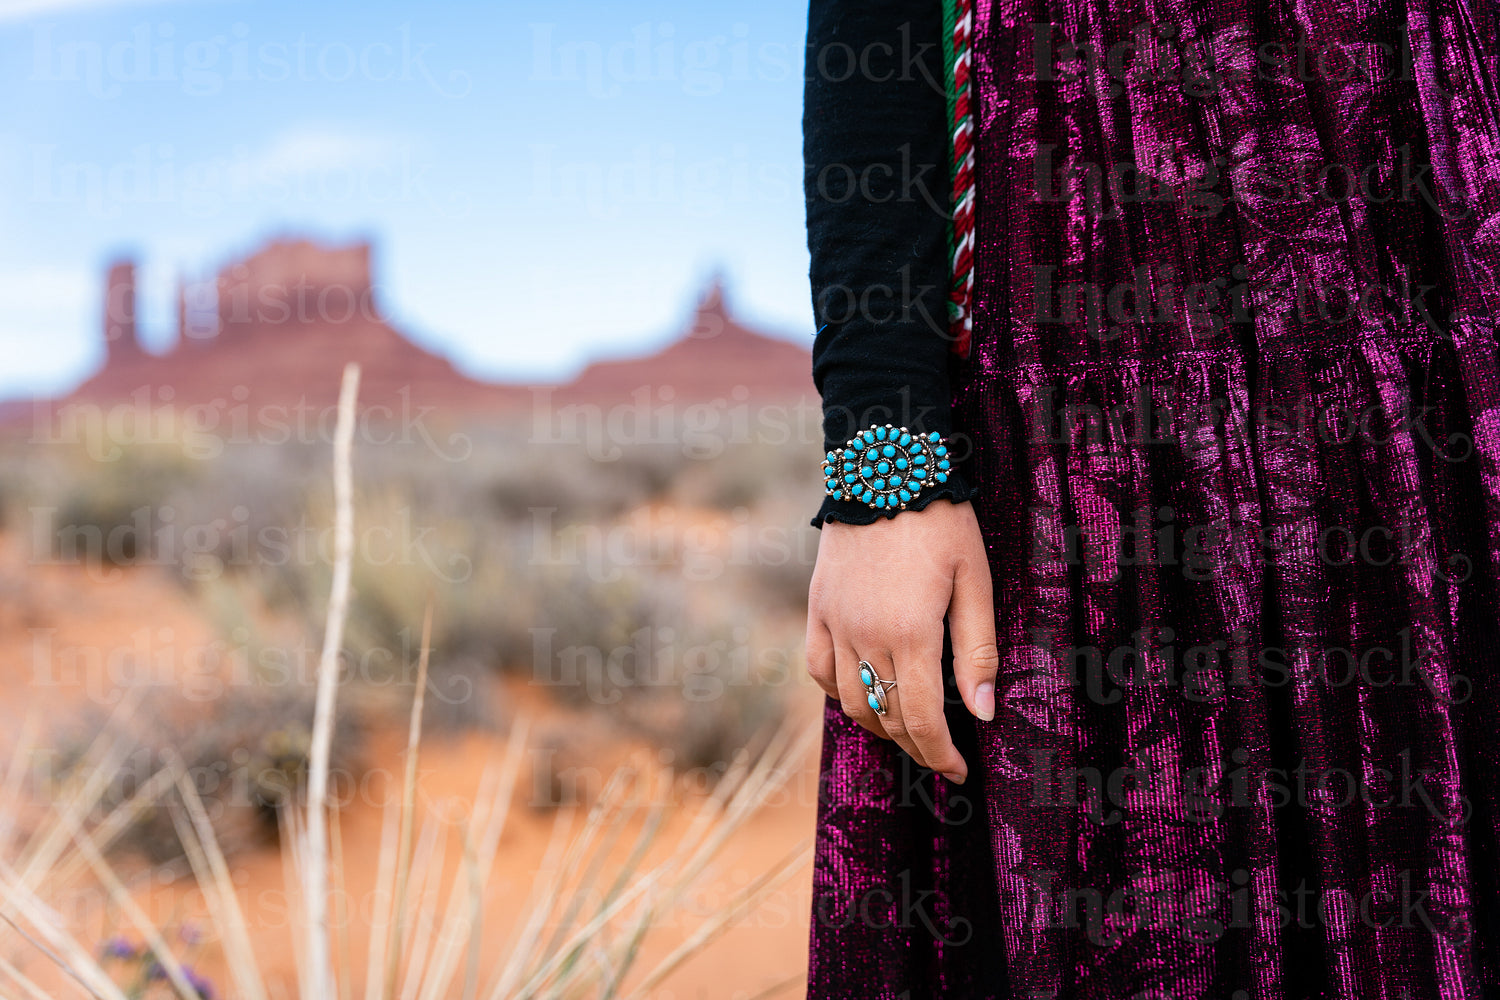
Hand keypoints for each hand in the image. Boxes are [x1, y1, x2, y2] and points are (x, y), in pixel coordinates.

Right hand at [805, 499, 998, 783]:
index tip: (960, 771)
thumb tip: (981, 713)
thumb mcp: (975, 582)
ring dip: (878, 725)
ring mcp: (835, 622)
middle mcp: (865, 635)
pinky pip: (819, 668)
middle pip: (885, 716)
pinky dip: (839, 692)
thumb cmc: (942, 522)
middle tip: (942, 756)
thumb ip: (978, 651)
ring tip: (907, 730)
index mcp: (910, 632)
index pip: (921, 719)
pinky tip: (862, 694)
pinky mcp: (818, 607)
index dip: (941, 755)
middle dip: (916, 746)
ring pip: (849, 701)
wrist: (885, 468)